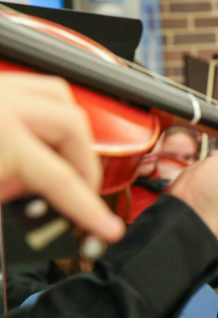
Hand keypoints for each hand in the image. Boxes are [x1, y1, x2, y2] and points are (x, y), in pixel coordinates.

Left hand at [0, 73, 124, 241]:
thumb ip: (17, 193)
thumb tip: (43, 201)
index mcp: (2, 131)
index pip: (61, 177)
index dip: (89, 209)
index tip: (107, 228)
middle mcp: (2, 101)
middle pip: (74, 124)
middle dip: (85, 164)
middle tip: (81, 195)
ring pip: (58, 96)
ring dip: (70, 131)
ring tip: (62, 162)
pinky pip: (30, 90)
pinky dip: (44, 114)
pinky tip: (35, 140)